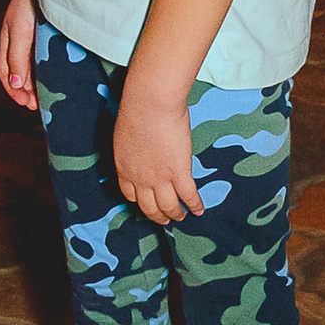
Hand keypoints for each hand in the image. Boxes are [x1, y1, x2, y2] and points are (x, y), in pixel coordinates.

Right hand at [0, 0, 38, 109]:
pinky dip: (47, 71)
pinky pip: (44, 58)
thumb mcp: (20, 33)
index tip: (25, 104)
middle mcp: (19, 42)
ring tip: (46, 97)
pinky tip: (55, 78)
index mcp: (7, 42)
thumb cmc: (28, 3)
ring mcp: (33, 39)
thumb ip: (16, 58)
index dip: (13, 90)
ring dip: (37, 84)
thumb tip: (15, 85)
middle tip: (38, 106)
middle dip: (26, 91)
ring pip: (32, 67)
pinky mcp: (48, 35)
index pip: (5, 73)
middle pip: (19, 73)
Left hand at [114, 65, 201, 224]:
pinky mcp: (179, 172)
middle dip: (158, 216)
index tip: (147, 204)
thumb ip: (134, 147)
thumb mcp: (127, 134)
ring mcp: (159, 178)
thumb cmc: (137, 109)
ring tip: (182, 217)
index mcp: (124, 168)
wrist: (149, 104)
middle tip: (165, 220)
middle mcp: (140, 179)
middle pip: (148, 206)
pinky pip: (188, 195)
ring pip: (168, 206)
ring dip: (176, 214)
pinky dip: (194, 205)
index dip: (140, 202)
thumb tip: (144, 146)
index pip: (130, 195)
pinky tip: (200, 209)